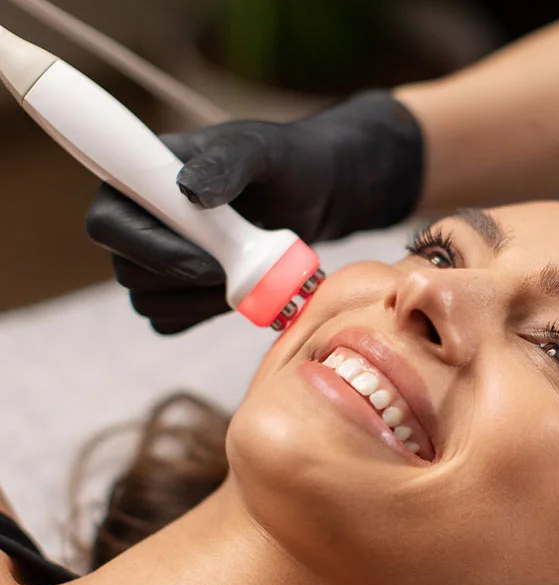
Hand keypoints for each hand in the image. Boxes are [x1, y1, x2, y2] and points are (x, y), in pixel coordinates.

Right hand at [85, 91, 422, 333]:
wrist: (312, 198)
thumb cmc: (282, 164)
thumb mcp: (261, 150)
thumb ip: (227, 162)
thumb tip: (189, 190)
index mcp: (140, 179)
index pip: (107, 224)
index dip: (147, 249)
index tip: (206, 259)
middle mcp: (137, 221)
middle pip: (127, 271)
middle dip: (183, 280)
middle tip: (237, 270)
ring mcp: (154, 262)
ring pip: (148, 303)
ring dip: (197, 302)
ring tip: (246, 280)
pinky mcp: (178, 294)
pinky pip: (170, 322)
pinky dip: (203, 316)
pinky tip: (239, 295)